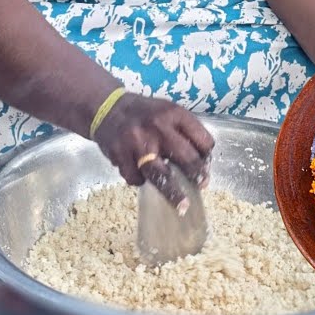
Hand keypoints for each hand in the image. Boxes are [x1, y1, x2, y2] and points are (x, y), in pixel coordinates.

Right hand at [92, 93, 214, 210]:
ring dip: (173, 192)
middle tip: (202, 185)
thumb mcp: (170, 112)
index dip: (207, 155)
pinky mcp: (119, 154)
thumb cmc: (146, 114)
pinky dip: (141, 180)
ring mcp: (137, 142)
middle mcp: (158, 126)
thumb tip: (201, 163)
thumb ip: (185, 132)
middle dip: (196, 174)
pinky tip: (142, 175)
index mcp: (175, 114)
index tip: (205, 164)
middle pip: (186, 157)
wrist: (107, 108)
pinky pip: (135, 177)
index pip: (202, 140)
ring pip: (160, 173)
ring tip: (182, 205)